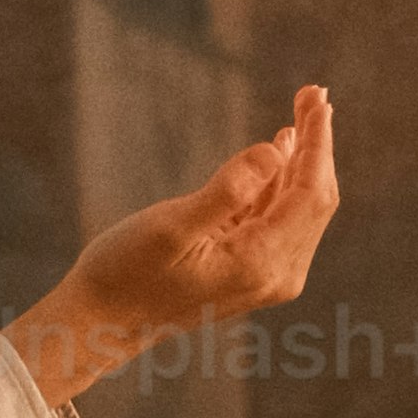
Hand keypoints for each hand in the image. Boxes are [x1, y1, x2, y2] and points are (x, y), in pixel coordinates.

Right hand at [11, 87, 338, 410]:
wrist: (100, 325)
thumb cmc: (126, 274)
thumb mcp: (171, 227)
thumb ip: (227, 191)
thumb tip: (274, 151)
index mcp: (260, 261)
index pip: (310, 191)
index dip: (316, 141)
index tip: (316, 94)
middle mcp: (275, 274)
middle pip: (315, 199)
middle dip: (317, 145)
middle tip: (315, 93)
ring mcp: (264, 277)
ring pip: (300, 209)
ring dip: (303, 161)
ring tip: (305, 112)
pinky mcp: (249, 272)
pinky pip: (279, 220)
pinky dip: (282, 183)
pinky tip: (279, 154)